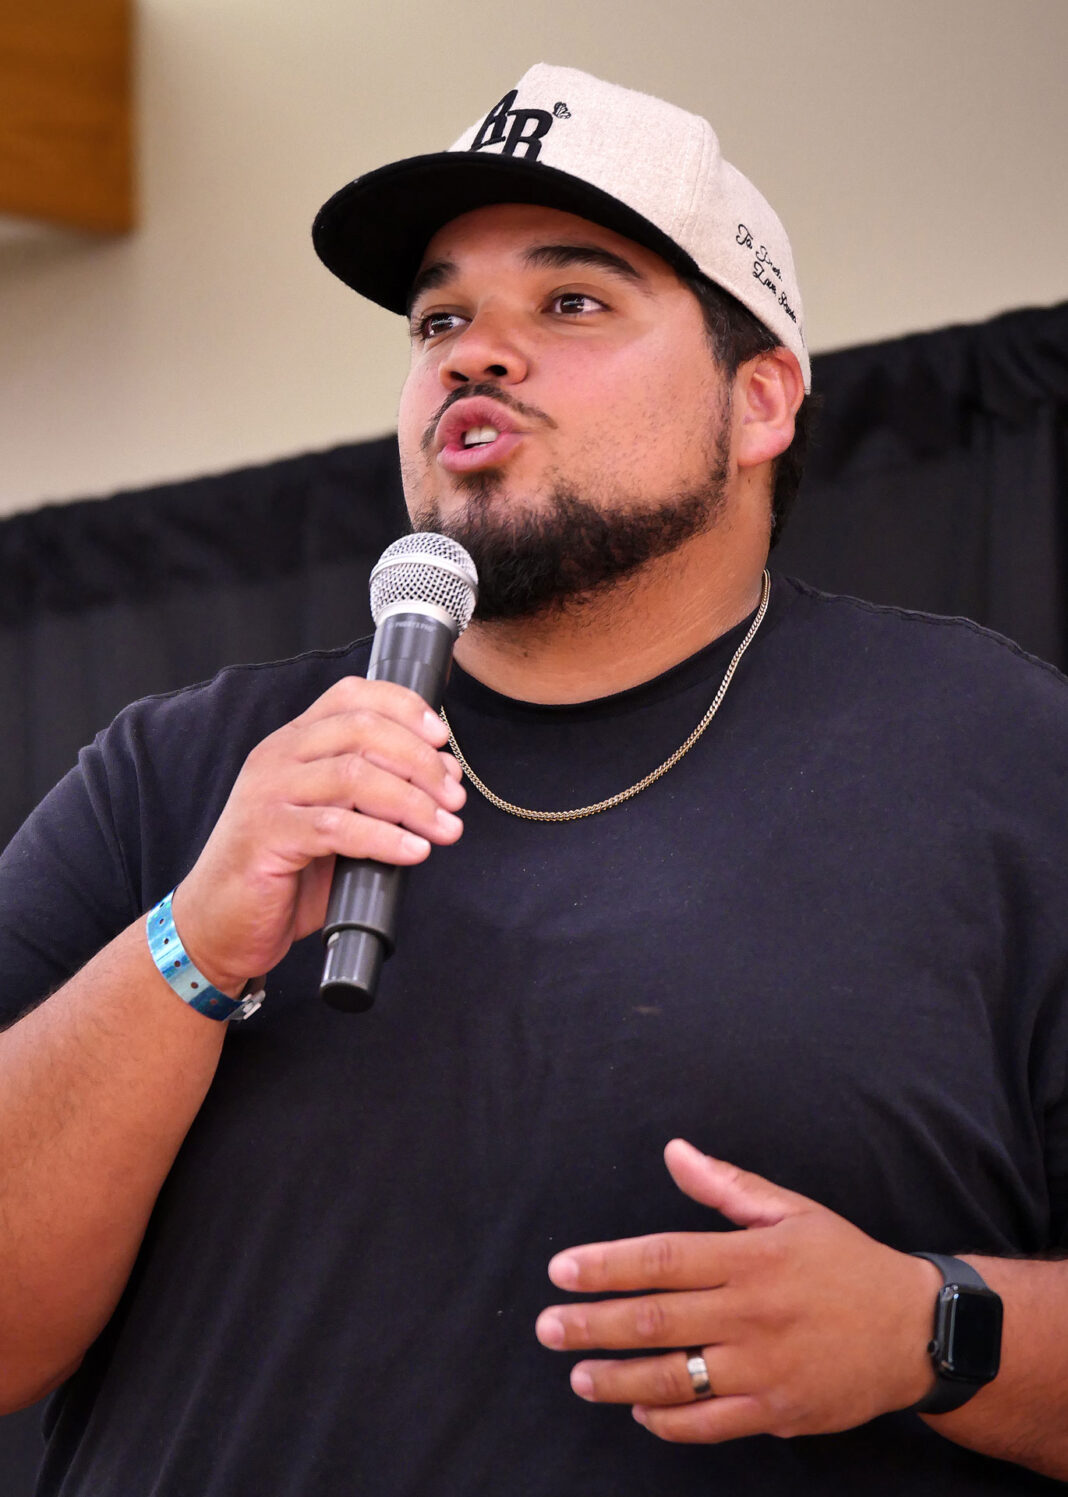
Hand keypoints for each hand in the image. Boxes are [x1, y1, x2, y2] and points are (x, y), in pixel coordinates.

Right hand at [171, 677, 464, 991]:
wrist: (219, 923)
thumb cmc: (282, 873)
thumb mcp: (334, 821)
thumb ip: (376, 797)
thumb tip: (442, 782)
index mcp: (294, 743)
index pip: (351, 696)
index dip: (404, 708)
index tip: (442, 738)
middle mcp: (277, 757)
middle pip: (361, 731)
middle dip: (420, 761)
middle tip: (454, 796)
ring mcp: (268, 794)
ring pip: (354, 775)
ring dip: (412, 801)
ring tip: (445, 828)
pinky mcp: (266, 836)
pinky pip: (336, 827)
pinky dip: (384, 838)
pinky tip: (414, 852)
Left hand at [535, 1139, 938, 1442]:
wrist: (916, 1330)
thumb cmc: (846, 1262)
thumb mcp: (792, 1210)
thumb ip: (726, 1186)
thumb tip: (674, 1151)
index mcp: (751, 1257)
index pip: (662, 1259)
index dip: (606, 1265)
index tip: (561, 1271)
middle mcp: (752, 1313)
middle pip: (656, 1321)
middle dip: (593, 1324)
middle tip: (548, 1327)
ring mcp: (764, 1367)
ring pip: (674, 1378)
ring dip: (617, 1379)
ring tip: (578, 1375)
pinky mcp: (778, 1412)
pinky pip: (709, 1423)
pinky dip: (668, 1420)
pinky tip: (639, 1409)